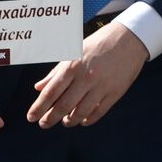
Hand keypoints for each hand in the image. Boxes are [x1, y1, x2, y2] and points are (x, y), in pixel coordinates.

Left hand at [28, 21, 148, 127]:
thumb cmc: (99, 43)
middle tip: (44, 124)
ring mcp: (102, 86)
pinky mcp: (115, 92)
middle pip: (63, 106)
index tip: (31, 117)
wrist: (130, 38)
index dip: (38, 108)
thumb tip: (39, 87)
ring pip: (81, 112)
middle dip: (50, 118)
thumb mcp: (74, 52)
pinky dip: (88, 120)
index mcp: (73, 65)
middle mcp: (86, 77)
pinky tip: (83, 120)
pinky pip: (99, 112)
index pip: (50, 92)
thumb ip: (56, 71)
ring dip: (69, 121)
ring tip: (65, 122)